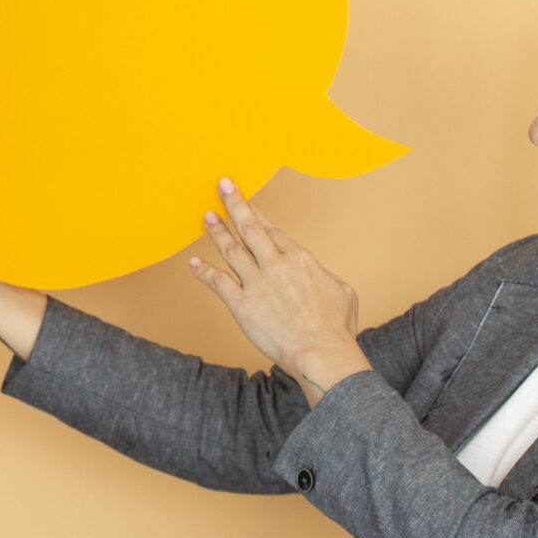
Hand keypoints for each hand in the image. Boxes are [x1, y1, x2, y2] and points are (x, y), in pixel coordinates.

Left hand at [187, 179, 371, 401]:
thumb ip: (323, 275)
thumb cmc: (336, 327)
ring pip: (231, 250)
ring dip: (217, 231)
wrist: (321, 353)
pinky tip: (194, 262)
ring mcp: (257, 284)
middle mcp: (276, 265)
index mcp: (300, 259)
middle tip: (222, 185)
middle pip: (250, 228)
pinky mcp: (242, 305)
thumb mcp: (343, 291)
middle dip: (235, 204)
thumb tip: (314, 272)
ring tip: (207, 216)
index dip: (256, 212)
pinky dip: (204, 272)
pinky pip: (218, 283)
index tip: (246, 199)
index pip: (272, 229)